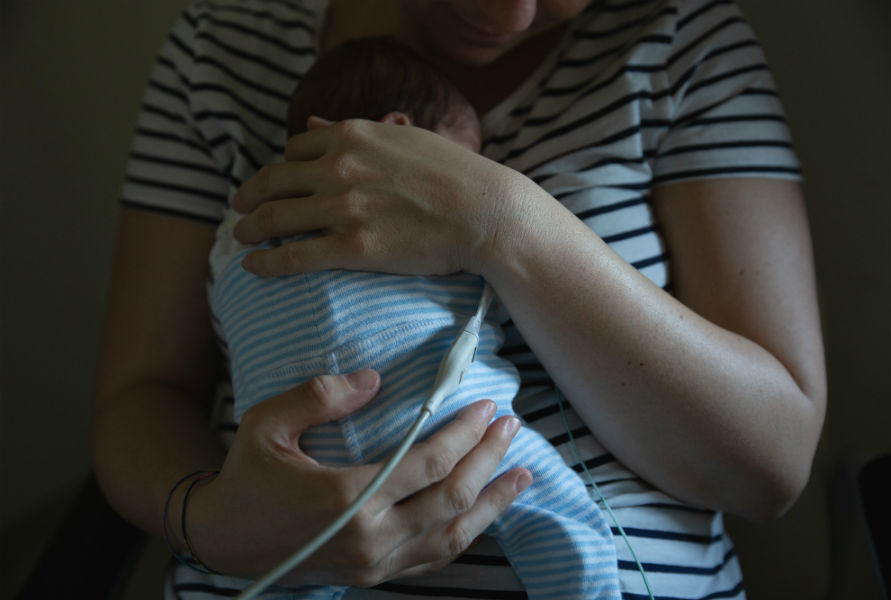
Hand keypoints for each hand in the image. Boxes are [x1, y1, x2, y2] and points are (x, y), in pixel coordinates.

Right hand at [186, 370, 530, 586]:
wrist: (220, 542)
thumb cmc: (245, 477)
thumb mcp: (266, 424)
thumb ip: (319, 395)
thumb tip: (374, 378)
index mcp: (346, 498)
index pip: (428, 462)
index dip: (464, 433)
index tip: (487, 406)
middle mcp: (369, 537)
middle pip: (452, 497)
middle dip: (488, 459)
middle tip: (511, 426)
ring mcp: (374, 563)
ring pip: (452, 536)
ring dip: (492, 504)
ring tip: (522, 475)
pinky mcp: (373, 576)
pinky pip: (432, 558)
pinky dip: (465, 534)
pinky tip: (484, 515)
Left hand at [231, 118, 524, 277]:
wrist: (487, 213)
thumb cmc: (455, 175)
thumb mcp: (403, 137)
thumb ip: (354, 131)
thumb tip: (312, 124)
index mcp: (353, 135)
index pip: (294, 150)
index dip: (278, 169)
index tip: (272, 184)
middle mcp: (340, 166)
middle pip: (274, 181)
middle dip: (249, 197)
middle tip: (239, 211)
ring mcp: (344, 207)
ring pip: (275, 217)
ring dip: (250, 229)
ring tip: (241, 238)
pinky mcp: (353, 247)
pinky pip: (293, 255)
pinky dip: (266, 261)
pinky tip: (253, 266)